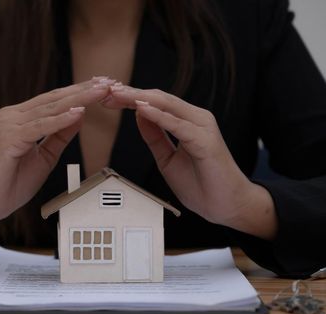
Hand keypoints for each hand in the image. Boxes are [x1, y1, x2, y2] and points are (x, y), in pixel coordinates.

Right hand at [0, 78, 114, 222]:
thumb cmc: (7, 183)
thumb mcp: (44, 157)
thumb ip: (59, 136)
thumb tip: (79, 115)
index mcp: (20, 118)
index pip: (54, 100)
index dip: (80, 92)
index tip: (104, 86)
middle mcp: (12, 116)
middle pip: (54, 99)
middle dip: (84, 90)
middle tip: (109, 82)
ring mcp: (9, 125)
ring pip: (49, 109)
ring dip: (78, 99)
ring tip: (101, 91)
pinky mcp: (8, 139)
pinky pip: (39, 127)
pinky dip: (60, 120)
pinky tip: (78, 113)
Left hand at [102, 84, 276, 238]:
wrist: (226, 206)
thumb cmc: (201, 183)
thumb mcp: (166, 158)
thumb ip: (154, 136)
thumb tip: (138, 114)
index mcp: (187, 121)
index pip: (155, 102)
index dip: (130, 97)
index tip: (107, 95)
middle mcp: (196, 118)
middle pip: (158, 98)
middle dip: (130, 94)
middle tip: (106, 90)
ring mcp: (202, 127)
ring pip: (167, 105)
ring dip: (140, 99)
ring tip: (118, 94)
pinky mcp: (205, 141)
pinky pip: (178, 125)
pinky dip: (159, 116)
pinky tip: (141, 110)